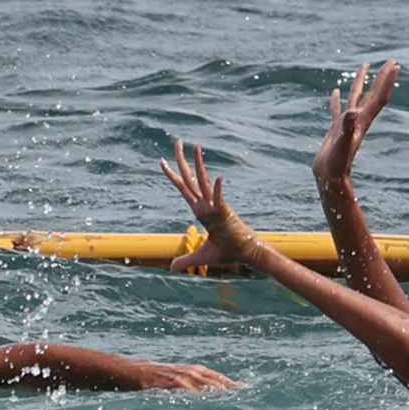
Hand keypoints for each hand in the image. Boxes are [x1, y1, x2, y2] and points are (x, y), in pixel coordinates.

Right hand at [130, 360, 238, 390]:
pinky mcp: (171, 384)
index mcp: (196, 371)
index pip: (219, 378)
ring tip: (234, 398)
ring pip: (206, 384)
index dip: (233, 384)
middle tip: (248, 394)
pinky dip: (198, 395)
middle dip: (232, 388)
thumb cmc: (159, 376)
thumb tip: (210, 395)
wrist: (136, 370)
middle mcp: (192, 372)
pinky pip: (188, 390)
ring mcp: (182, 377)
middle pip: (217, 381)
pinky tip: (207, 401)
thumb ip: (194, 384)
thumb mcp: (180, 377)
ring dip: (220, 391)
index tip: (248, 390)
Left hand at [159, 142, 257, 272]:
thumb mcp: (202, 256)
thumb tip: (171, 268)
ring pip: (203, 182)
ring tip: (195, 146)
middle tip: (177, 141)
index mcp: (200, 210)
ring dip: (199, 164)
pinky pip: (219, 199)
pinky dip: (218, 189)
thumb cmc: (228, 252)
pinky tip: (218, 177)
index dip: (172, 175)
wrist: (246, 254)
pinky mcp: (225, 213)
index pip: (183, 188)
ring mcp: (215, 206)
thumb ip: (186, 260)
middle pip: (190, 178)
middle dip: (181, 160)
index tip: (162, 161)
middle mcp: (206, 204)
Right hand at [316, 61, 399, 190]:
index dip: (387, 81)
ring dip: (362, 81)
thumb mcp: (343, 144)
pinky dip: (336, 99)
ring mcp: (347, 123)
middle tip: (392, 61)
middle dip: (382, 77)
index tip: (395, 65)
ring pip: (356, 96)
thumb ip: (348, 128)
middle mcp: (358, 119)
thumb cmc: (337, 163)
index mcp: (363, 120)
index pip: (379, 97)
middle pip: (373, 93)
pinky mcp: (336, 128)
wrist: (329, 177)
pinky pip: (337, 109)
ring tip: (365, 66)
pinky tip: (335, 91)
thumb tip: (352, 113)